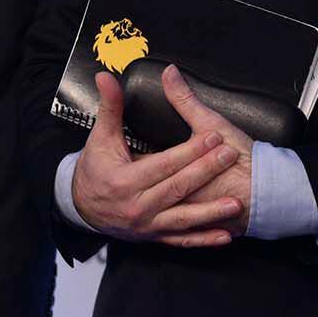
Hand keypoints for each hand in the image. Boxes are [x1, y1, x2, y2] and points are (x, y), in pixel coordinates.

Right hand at [72, 71, 243, 246]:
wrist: (82, 208)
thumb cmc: (95, 169)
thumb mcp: (101, 137)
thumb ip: (110, 107)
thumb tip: (105, 76)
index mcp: (125, 180)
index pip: (165, 163)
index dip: (190, 151)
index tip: (214, 137)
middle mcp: (137, 206)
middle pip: (178, 187)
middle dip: (207, 171)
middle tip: (231, 156)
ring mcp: (147, 225)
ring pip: (183, 219)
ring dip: (211, 213)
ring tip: (236, 204)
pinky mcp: (154, 237)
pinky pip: (181, 240)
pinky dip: (203, 239)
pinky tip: (224, 236)